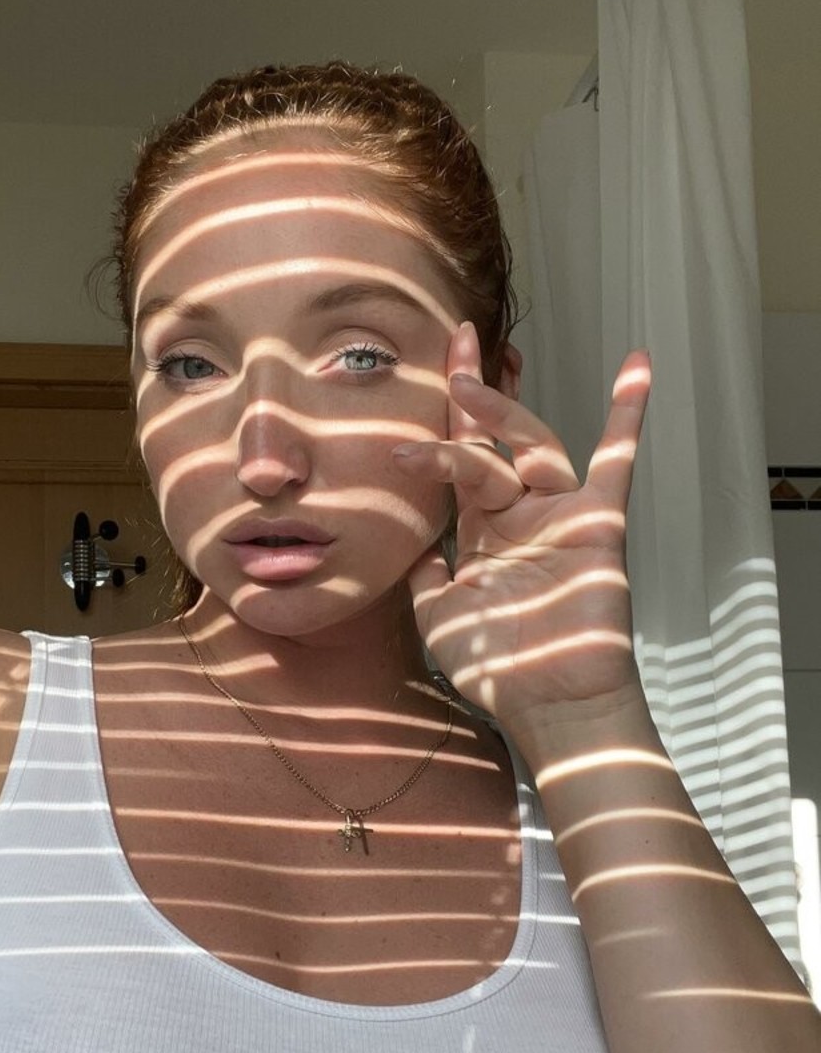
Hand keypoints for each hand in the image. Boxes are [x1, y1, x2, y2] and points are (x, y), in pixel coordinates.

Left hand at [394, 321, 650, 739]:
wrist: (547, 705)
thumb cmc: (497, 667)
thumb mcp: (438, 615)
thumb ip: (425, 574)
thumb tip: (415, 550)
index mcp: (481, 533)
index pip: (459, 463)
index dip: (440, 423)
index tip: (424, 381)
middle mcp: (519, 516)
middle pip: (492, 440)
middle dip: (470, 394)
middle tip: (453, 347)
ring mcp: (558, 517)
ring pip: (532, 446)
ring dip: (502, 412)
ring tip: (469, 383)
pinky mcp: (596, 525)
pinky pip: (615, 465)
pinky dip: (628, 418)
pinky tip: (637, 368)